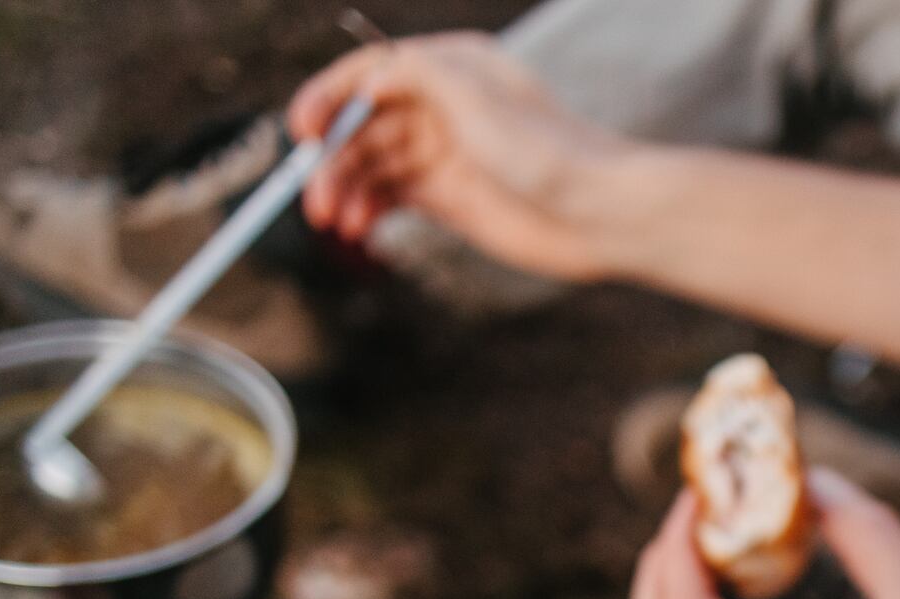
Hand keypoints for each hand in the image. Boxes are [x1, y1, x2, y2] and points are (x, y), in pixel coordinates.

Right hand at [289, 33, 625, 276]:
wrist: (598, 212)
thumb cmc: (547, 149)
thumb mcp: (473, 95)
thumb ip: (413, 74)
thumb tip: (366, 79)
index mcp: (448, 69)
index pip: (369, 75)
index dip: (328, 100)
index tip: (301, 132)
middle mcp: (442, 108)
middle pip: (364, 126)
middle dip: (333, 159)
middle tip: (315, 200)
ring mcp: (445, 155)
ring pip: (373, 166)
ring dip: (345, 190)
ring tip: (335, 222)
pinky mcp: (452, 198)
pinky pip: (393, 198)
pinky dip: (369, 210)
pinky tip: (357, 228)